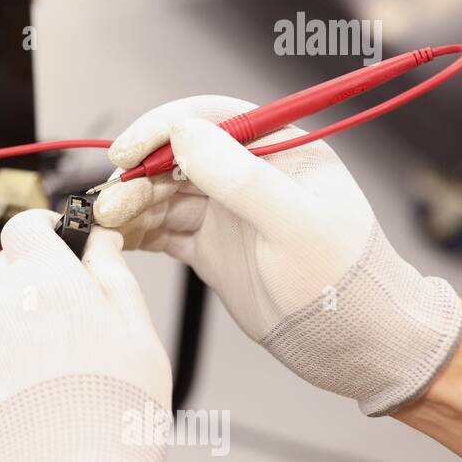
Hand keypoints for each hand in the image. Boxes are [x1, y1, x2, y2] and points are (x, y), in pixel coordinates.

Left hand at [0, 209, 170, 461]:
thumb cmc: (110, 416)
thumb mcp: (139, 336)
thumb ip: (114, 279)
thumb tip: (99, 243)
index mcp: (43, 282)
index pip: (24, 225)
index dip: (47, 227)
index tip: (70, 242)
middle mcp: (1, 309)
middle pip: (9, 269)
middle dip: (41, 275)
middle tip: (84, 309)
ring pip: (4, 317)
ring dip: (32, 324)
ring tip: (76, 369)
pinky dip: (18, 365)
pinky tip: (50, 399)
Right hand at [95, 95, 461, 415]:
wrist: (356, 344)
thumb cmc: (344, 282)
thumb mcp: (295, 225)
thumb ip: (240, 177)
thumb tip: (183, 133)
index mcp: (279, 150)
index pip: (210, 118)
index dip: (161, 128)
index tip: (127, 154)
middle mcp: (248, 174)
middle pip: (175, 156)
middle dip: (137, 175)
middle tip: (109, 202)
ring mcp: (226, 212)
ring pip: (162, 193)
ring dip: (130, 204)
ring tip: (106, 223)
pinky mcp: (210, 248)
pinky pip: (162, 229)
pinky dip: (135, 232)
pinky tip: (115, 238)